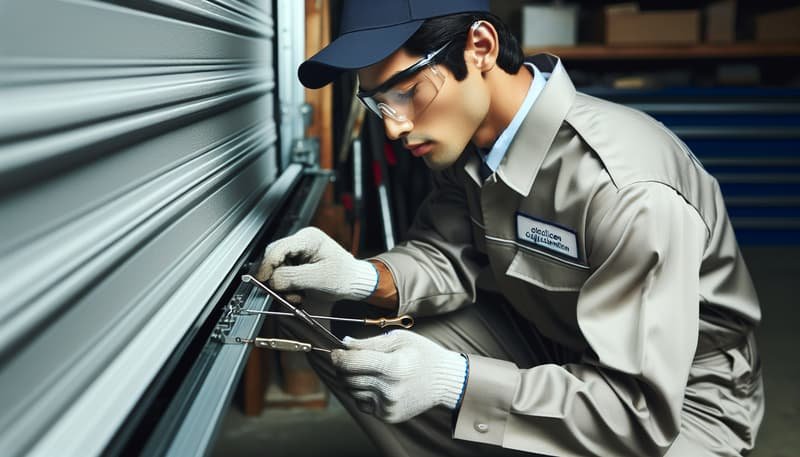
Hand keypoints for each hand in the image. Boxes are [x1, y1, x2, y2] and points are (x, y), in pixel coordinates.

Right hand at [256, 227, 377, 303]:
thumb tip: (272, 280)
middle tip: (285, 293)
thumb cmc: (344, 276)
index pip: (279, 248)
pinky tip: (298, 292)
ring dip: (282, 284)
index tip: (262, 280)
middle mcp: (301, 241)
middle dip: (276, 277)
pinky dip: (286, 285)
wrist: (353, 282)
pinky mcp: (297, 262)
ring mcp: (298, 251)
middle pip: (274, 256)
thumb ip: (294, 277)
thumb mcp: (320, 278)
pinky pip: (282, 272)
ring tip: (298, 295)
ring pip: (276, 266)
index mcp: (309, 238)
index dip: (268, 264)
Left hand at [331, 330, 466, 422]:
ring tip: (368, 371)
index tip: (335, 352)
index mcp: (393, 366)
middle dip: (343, 367)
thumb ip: (370, 342)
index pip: (352, 363)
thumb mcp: (399, 339)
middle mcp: (390, 389)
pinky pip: (362, 404)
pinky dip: (363, 393)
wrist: (445, 380)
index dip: (338, 356)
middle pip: (348, 379)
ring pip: (353, 392)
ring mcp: (389, 405)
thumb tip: (345, 344)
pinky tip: (377, 384)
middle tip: (349, 359)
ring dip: (353, 380)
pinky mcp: (388, 416)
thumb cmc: (422, 354)